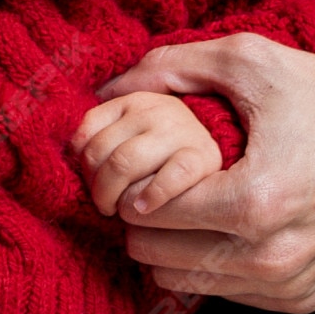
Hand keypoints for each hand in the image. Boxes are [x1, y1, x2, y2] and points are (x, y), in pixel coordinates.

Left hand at [70, 90, 220, 219]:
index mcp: (137, 101)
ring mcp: (182, 131)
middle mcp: (158, 110)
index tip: (95, 186)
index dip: (84, 168)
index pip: (88, 135)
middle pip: (103, 152)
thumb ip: (106, 128)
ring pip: (124, 162)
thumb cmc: (176, 148)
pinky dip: (151, 194)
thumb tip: (75, 146)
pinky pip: (169, 176)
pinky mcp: (205, 158)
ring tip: (123, 212)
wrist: (240, 142)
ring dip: (115, 197)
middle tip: (108, 207)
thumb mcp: (140, 128)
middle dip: (98, 188)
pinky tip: (145, 208)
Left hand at [88, 34, 314, 313]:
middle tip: (153, 185)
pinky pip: (228, 294)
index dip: (132, 185)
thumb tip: (109, 87)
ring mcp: (289, 283)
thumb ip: (173, 67)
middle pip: (159, 256)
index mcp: (256, 201)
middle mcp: (272, 256)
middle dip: (144, 220)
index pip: (149, 214)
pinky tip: (220, 226)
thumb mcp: (251, 61)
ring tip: (185, 204)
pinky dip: (212, 265)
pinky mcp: (304, 298)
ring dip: (173, 248)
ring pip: (187, 282)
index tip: (140, 164)